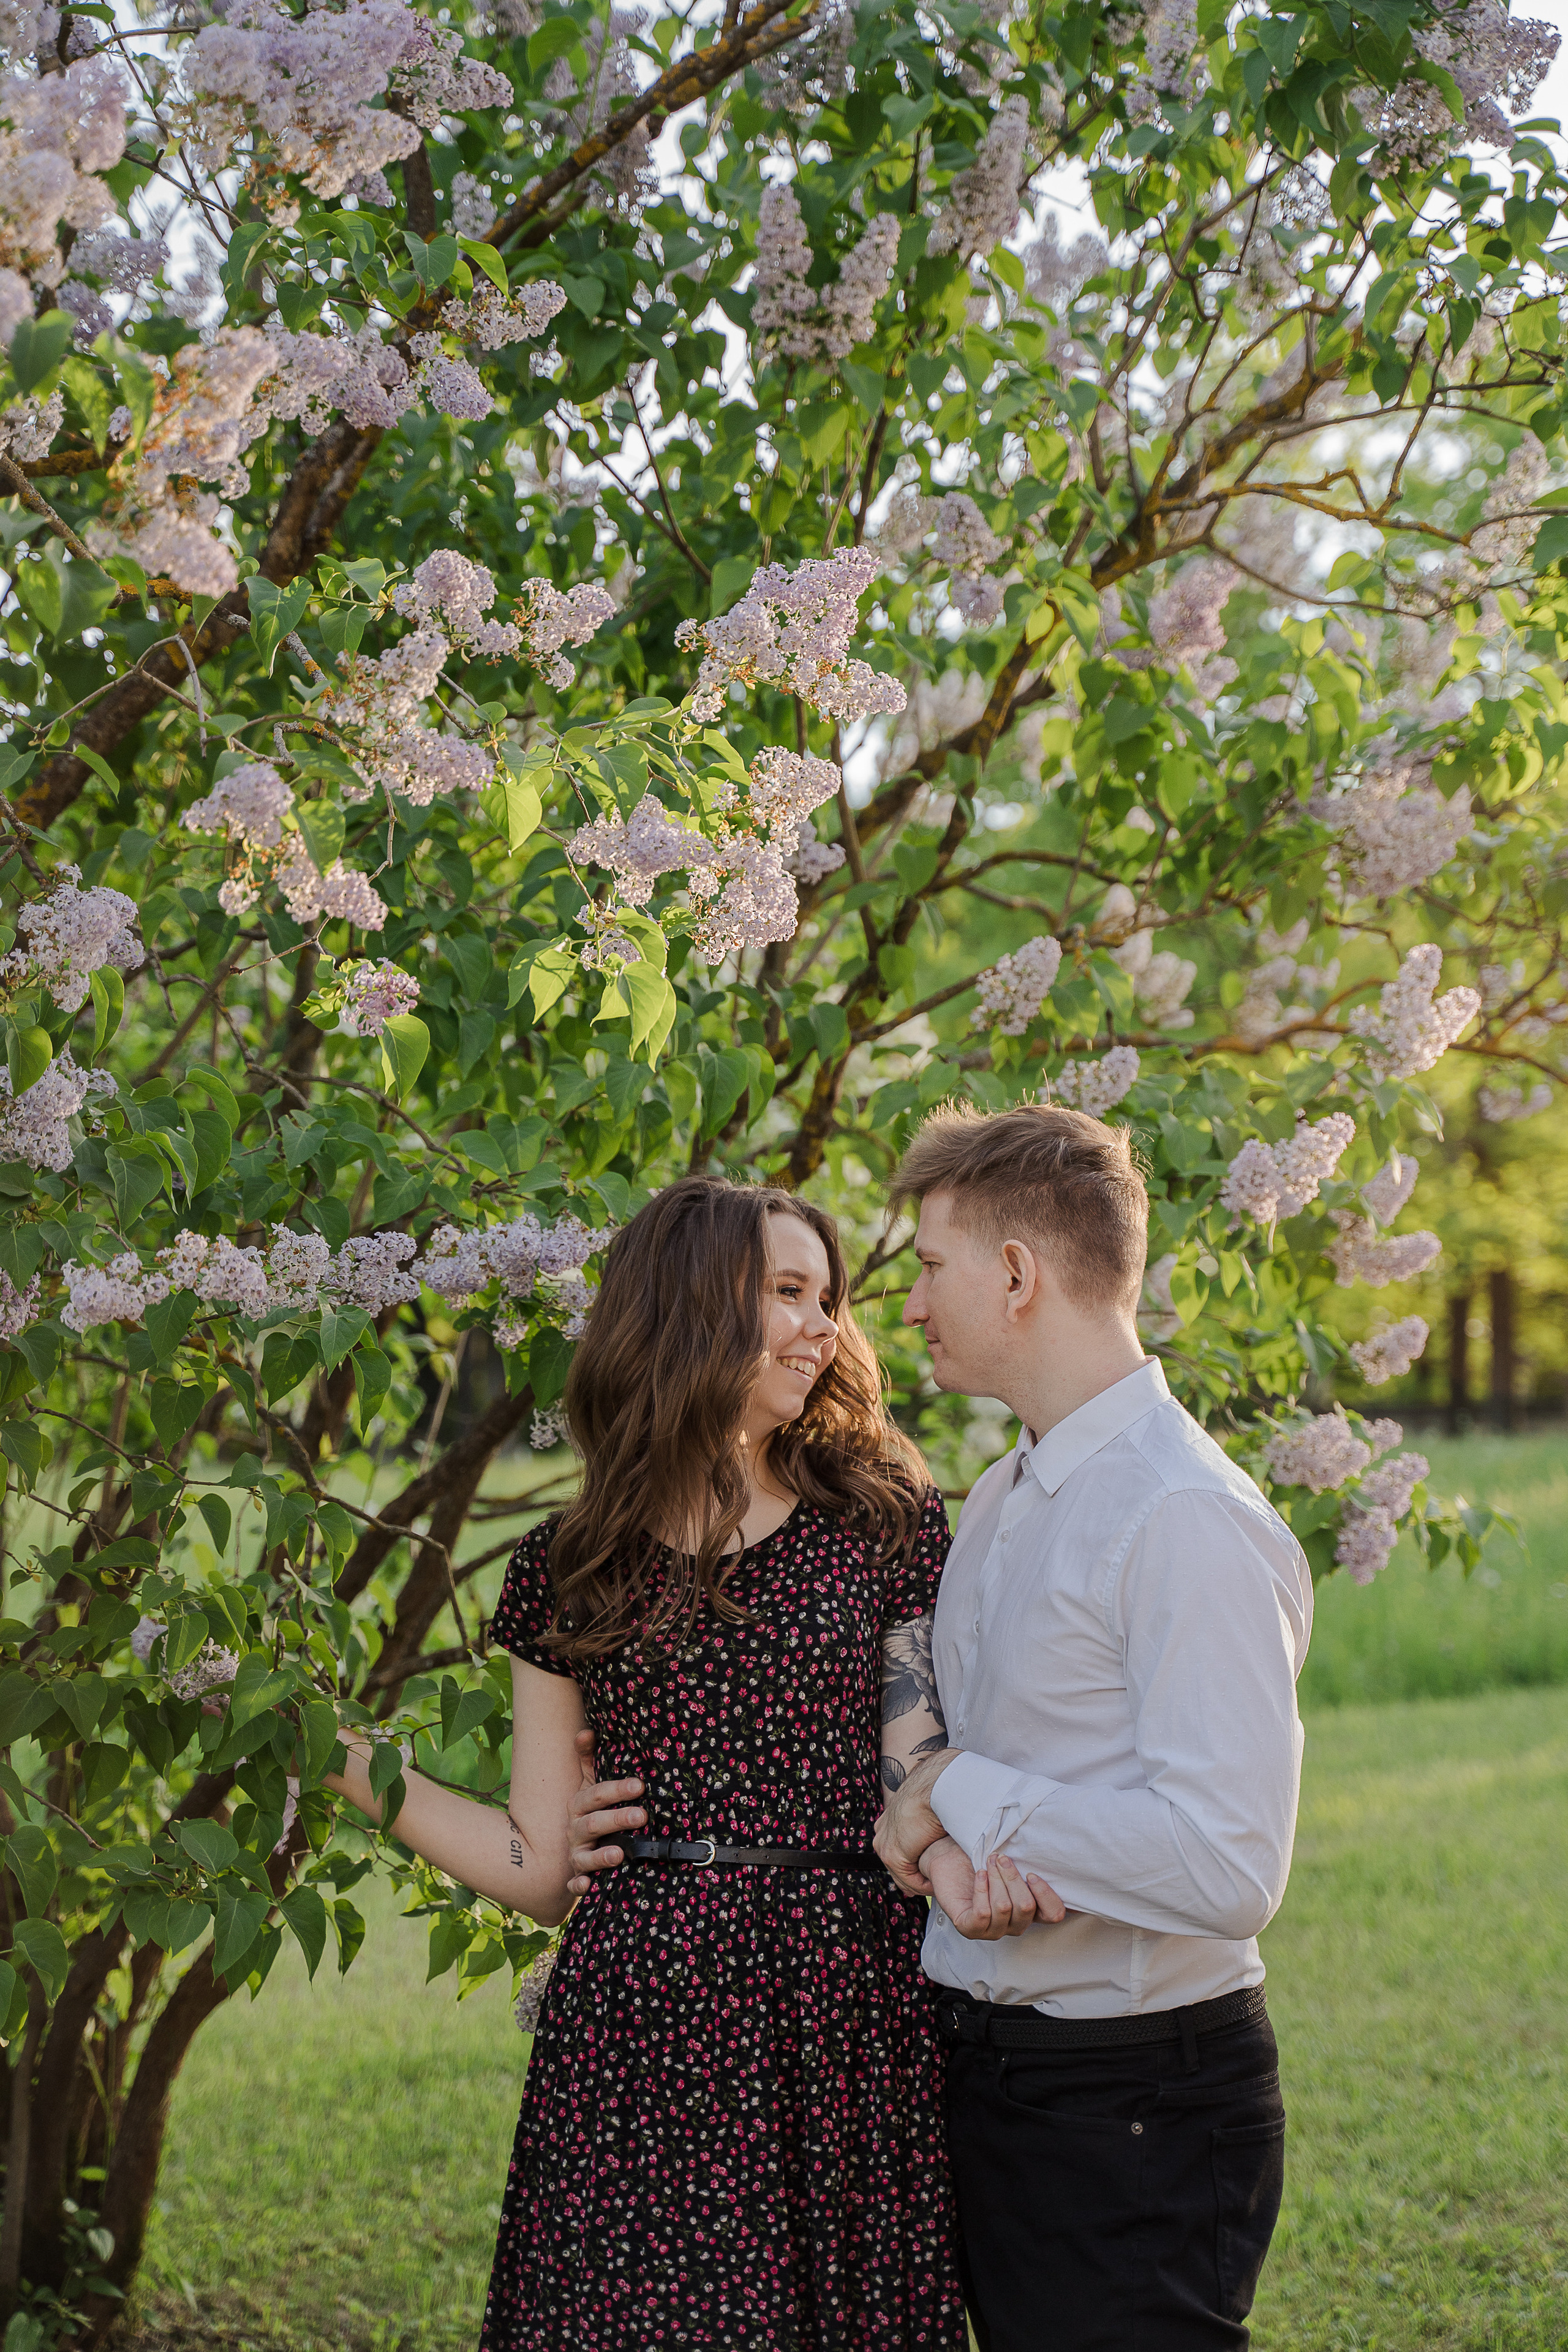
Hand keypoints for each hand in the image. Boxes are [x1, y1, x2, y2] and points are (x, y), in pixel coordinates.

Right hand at [565, 1728, 646, 1897]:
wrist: (572, 1848)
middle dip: (617, 1819)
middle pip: (594, 1824)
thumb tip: (588, 1730)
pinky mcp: (577, 1876)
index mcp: (579, 1805)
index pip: (596, 1795)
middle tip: (642, 1815)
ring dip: (601, 1856)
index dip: (616, 1790)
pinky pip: (575, 1884)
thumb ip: (588, 1758)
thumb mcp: (587, 1784)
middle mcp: (575, 1829)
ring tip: (620, 1854)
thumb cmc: (590, 1811)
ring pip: (585, 1856)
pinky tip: (588, 1886)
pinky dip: (579, 1886)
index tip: (639, 1785)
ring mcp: (576, 1854)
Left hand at [874, 1749, 954, 1895]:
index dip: (916, 1867)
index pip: (898, 1853)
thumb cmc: (938, 1796)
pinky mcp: (892, 1855)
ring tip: (941, 1882)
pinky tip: (938, 1880)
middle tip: (937, 1882)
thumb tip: (932, 1840)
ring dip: (923, 1882)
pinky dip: (925, 1885)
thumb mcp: (928, 1815)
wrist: (935, 1788)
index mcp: (889, 1822)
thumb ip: (924, 1831)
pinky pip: (910, 1881)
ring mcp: (884, 1845)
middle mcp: (882, 1833)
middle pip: (898, 1867)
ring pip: (904, 1877)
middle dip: (917, 1878)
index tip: (933, 1873)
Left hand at [921, 1836, 1066, 1940]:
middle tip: (1000, 1858)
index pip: (1054, 1915)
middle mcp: (1014, 1925)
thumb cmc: (982, 1858)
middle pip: (1026, 1907)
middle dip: (1013, 1877)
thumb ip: (1029, 1867)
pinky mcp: (969, 1929)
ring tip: (987, 1863)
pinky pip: (982, 1913)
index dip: (1046, 1895)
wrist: (948, 1856)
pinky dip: (981, 1889)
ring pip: (1004, 1907)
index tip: (1031, 1873)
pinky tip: (979, 1875)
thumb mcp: (1011, 1862)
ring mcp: (992, 1930)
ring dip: (996, 1879)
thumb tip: (1047, 1858)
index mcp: (1030, 1910)